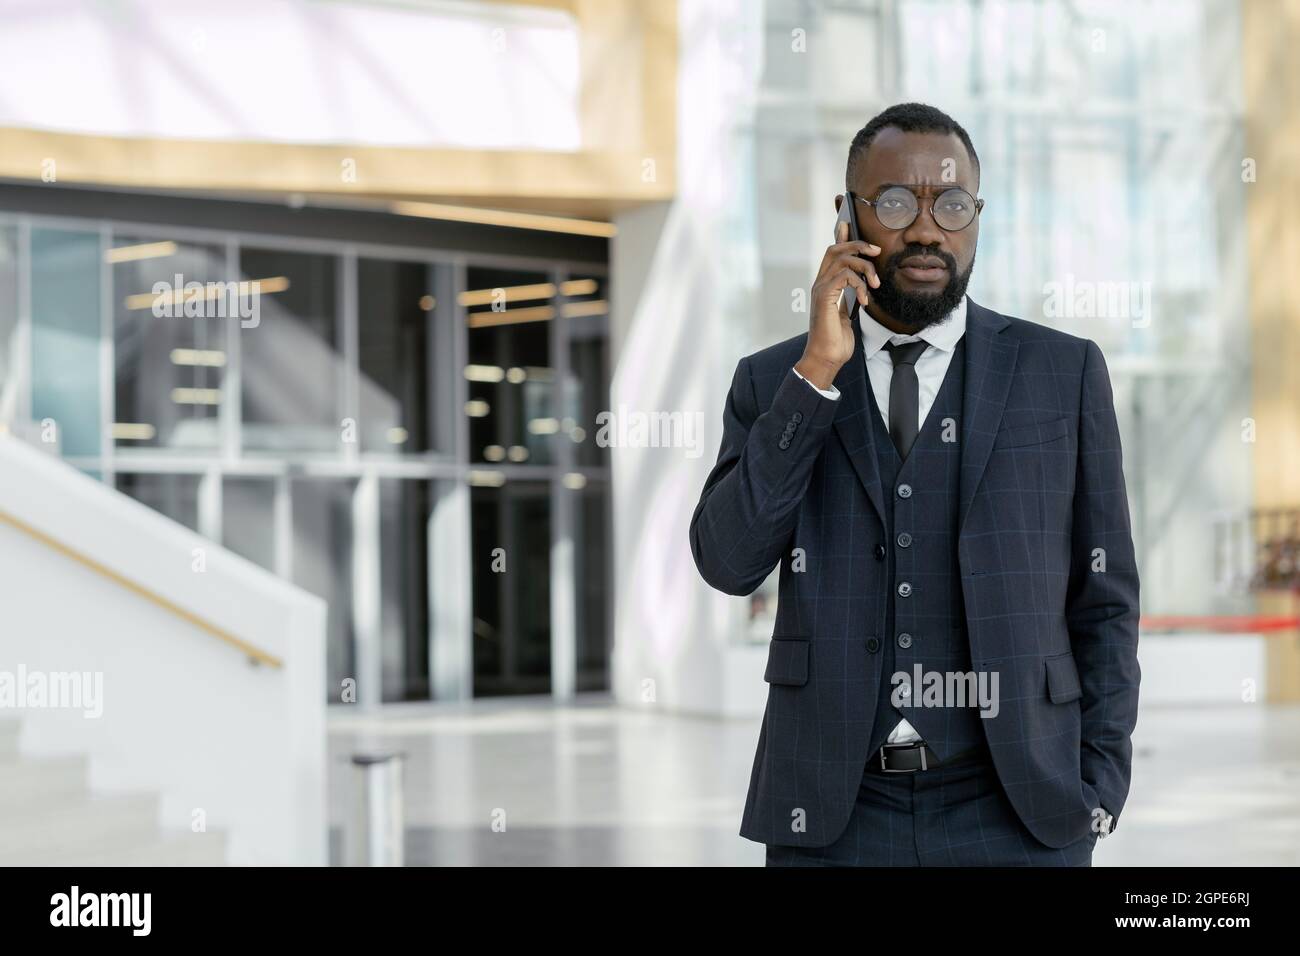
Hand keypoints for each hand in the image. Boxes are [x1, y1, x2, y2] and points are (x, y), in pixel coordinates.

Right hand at [797, 219, 879, 389]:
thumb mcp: (847, 315)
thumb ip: (850, 298)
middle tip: (877, 251)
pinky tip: (866, 299)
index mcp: (825, 285)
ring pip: (842, 258)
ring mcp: (820, 288)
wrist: (826, 358)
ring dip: (864, 266)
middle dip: (857, 244)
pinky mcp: (824, 296)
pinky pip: (844, 276)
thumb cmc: (837, 340)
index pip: (832, 253)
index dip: (841, 236)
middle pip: (835, 248)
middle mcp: (820, 283)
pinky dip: (859, 284)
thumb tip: (861, 288)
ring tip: (876, 284)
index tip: (849, 223)